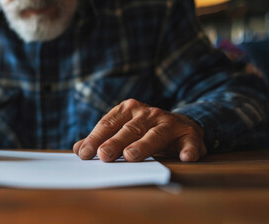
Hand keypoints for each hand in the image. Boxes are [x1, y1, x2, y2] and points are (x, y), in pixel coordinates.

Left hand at [73, 99, 205, 161]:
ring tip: (131, 156)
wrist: (182, 125)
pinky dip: (188, 150)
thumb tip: (78, 150)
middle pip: (129, 130)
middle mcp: (148, 113)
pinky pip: (189, 142)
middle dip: (115, 142)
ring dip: (143, 145)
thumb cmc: (145, 130)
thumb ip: (101, 139)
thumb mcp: (122, 130)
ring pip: (155, 134)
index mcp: (128, 110)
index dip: (96, 138)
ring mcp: (170, 122)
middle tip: (104, 155)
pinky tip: (185, 158)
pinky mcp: (189, 134)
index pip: (108, 124)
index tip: (84, 153)